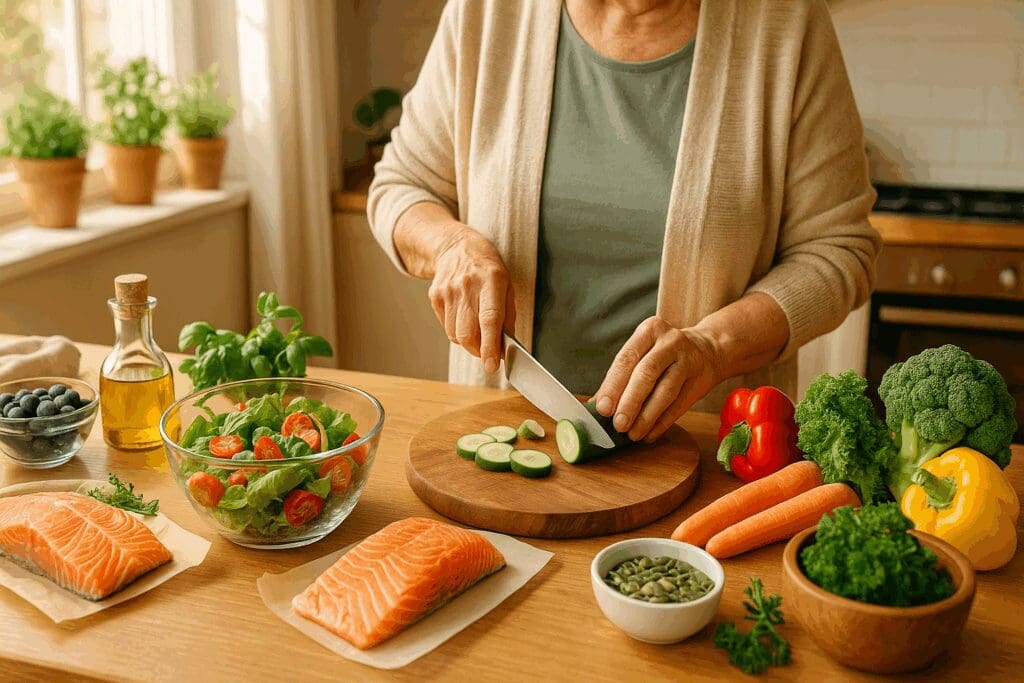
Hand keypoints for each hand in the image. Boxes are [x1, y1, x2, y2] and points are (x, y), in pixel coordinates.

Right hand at [428, 226, 515, 373]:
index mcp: (491, 280)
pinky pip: (446, 327)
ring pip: (455, 335)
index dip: (491, 346)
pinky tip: (464, 317)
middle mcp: (467, 285)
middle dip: (479, 351)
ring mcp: (448, 290)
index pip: (489, 319)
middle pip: (467, 333)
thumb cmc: (488, 269)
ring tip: (477, 330)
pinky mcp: (435, 296)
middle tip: (488, 353)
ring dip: (468, 342)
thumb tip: (504, 347)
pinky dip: (457, 331)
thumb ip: (507, 316)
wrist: (457, 247)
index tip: (492, 365)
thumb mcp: (507, 285)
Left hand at [593, 316, 720, 442]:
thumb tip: (595, 405)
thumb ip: (620, 376)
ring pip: (665, 391)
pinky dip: (662, 423)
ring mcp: (688, 360)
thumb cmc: (663, 354)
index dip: (613, 385)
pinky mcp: (700, 380)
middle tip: (618, 425)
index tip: (603, 408)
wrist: (707, 350)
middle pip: (646, 374)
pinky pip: (679, 406)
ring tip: (633, 434)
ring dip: (646, 417)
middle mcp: (670, 342)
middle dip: (630, 402)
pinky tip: (649, 434)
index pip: (626, 358)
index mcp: (649, 331)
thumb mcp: (643, 353)